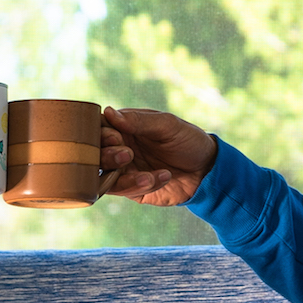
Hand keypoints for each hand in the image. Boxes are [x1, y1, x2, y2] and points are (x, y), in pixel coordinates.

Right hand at [100, 107, 217, 206]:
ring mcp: (124, 171)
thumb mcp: (167, 125)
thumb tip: (109, 112)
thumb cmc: (187, 140)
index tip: (115, 136)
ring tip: (147, 175)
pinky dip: (139, 185)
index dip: (99, 134)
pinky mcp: (132, 189)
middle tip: (128, 154)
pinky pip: (124, 190)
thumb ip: (138, 121)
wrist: (207, 169)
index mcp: (123, 128)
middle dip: (108, 156)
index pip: (97, 129)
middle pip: (95, 155)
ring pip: (104, 177)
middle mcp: (119, 149)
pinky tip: (163, 176)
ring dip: (122, 176)